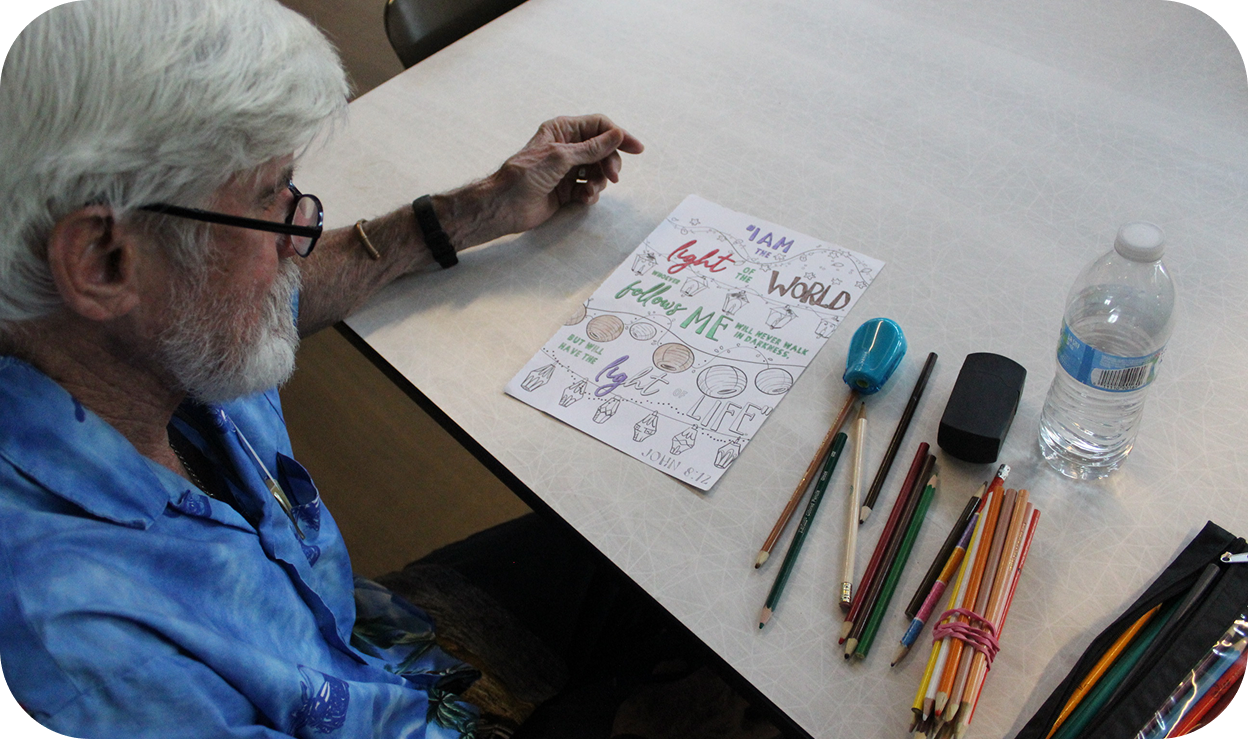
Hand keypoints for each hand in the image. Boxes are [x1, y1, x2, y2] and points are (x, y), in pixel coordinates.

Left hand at [484, 114, 643, 236]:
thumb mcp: (561, 157)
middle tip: (613, 176)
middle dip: (609, 163)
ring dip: (599, 181)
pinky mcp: (567, 190)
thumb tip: (617, 135)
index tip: (637, 149)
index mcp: (562, 131)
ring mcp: (568, 169)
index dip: (619, 136)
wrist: (505, 206)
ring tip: (589, 191)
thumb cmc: (526, 175)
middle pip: (602, 150)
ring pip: (598, 171)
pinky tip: (583, 199)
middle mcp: (567, 147)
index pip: (598, 126)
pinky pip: (590, 188)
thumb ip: (592, 148)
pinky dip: (591, 194)